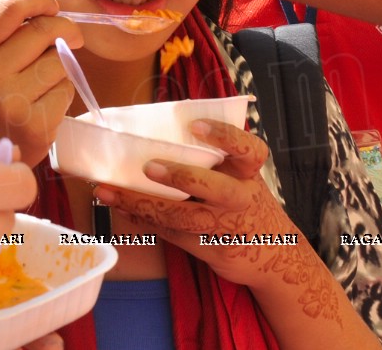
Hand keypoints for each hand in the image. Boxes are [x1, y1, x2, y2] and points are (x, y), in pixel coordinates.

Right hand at [0, 0, 82, 165]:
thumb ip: (1, 16)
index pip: (12, 6)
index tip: (50, 7)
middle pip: (45, 29)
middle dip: (64, 28)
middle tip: (68, 37)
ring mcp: (10, 103)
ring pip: (60, 60)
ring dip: (61, 64)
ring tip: (43, 79)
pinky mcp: (36, 126)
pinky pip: (67, 90)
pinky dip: (63, 92)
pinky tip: (45, 103)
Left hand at [93, 119, 300, 288]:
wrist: (273, 255)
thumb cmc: (243, 202)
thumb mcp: (239, 177)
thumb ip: (212, 158)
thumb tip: (156, 129)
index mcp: (248, 172)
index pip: (248, 149)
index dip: (223, 136)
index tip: (195, 126)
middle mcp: (240, 198)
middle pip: (217, 188)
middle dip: (182, 177)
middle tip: (149, 168)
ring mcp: (225, 226)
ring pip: (182, 216)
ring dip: (141, 204)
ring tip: (108, 192)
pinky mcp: (208, 247)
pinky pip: (169, 232)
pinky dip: (141, 219)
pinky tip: (120, 208)